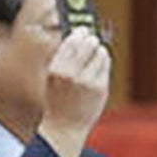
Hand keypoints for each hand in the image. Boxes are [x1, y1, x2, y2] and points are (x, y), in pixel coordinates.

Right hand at [40, 25, 114, 155]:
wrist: (64, 127)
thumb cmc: (56, 100)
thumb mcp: (51, 77)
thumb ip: (62, 58)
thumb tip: (77, 35)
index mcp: (56, 70)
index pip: (72, 42)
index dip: (78, 33)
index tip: (81, 29)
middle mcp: (73, 75)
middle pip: (88, 44)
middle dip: (89, 39)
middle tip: (90, 37)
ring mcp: (89, 82)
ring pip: (100, 53)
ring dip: (98, 50)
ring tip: (92, 53)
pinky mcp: (101, 88)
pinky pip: (105, 65)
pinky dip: (103, 61)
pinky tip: (97, 64)